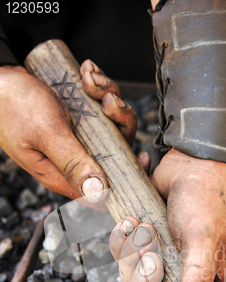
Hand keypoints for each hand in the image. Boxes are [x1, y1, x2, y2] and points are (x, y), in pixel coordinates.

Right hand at [0, 63, 148, 202]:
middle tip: (108, 101)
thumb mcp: (46, 133)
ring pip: (112, 126)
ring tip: (92, 80)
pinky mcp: (79, 119)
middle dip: (119, 123)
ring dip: (109, 99)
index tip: (142, 158)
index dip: (127, 178)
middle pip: (116, 153)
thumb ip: (73, 162)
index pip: (103, 191)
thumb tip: (99, 192)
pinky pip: (101, 109)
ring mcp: (78, 137)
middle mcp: (73, 159)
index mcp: (62, 174)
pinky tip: (87, 74)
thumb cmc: (14, 104)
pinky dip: (99, 89)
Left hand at [110, 149, 225, 281]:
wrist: (190, 165)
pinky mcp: (146, 248)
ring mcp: (165, 264)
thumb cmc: (206, 202)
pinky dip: (123, 241)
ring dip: (132, 256)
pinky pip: (124, 258)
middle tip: (149, 258)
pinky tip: (132, 220)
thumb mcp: (204, 242)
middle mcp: (187, 280)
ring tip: (143, 227)